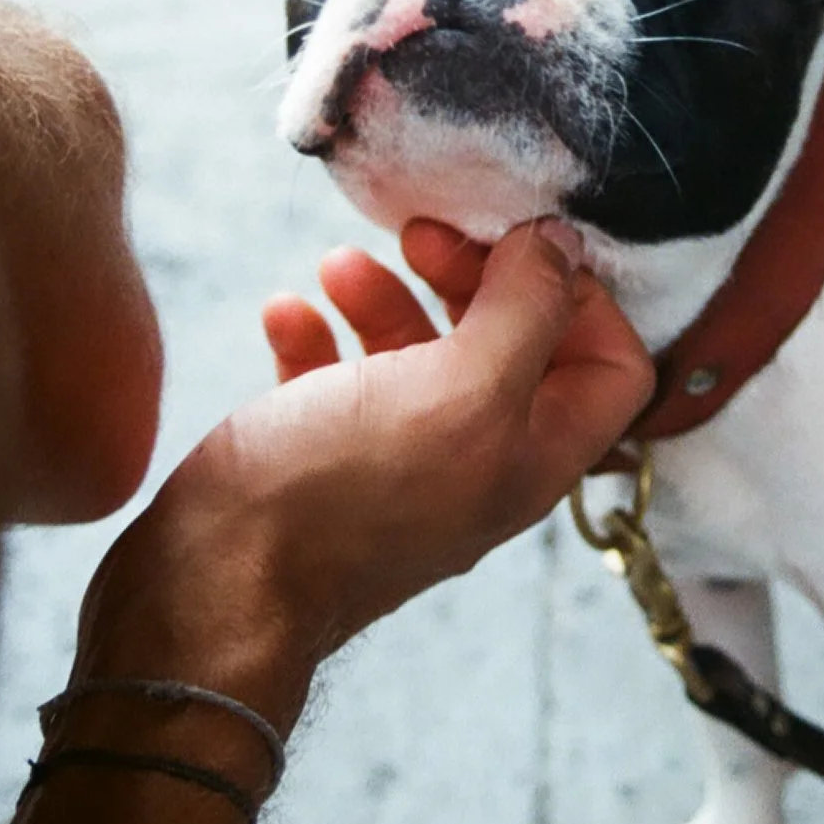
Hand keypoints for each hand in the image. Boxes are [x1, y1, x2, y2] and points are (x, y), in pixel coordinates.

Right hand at [72, 220, 651, 729]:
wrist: (211, 590)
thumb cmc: (342, 494)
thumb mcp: (461, 388)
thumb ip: (526, 312)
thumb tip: (561, 246)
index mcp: (533, 454)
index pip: (612, 368)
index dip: (583, 298)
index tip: (522, 248)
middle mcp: (477, 462)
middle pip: (512, 347)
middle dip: (473, 276)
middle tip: (423, 233)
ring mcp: (398, 466)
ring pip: (418, 357)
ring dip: (386, 296)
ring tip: (338, 265)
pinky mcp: (322, 464)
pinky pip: (335, 381)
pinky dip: (319, 335)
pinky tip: (286, 314)